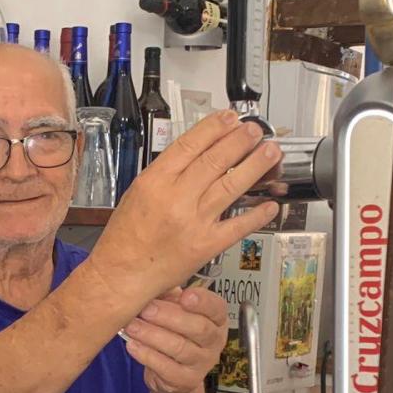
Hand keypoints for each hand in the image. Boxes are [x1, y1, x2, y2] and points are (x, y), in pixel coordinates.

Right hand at [85, 110, 282, 302]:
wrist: (122, 273)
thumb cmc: (126, 237)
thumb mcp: (137, 192)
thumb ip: (166, 173)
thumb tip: (198, 153)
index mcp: (155, 182)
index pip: (191, 145)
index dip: (215, 128)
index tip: (230, 118)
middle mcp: (176, 199)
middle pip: (216, 160)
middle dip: (241, 141)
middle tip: (256, 131)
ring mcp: (194, 222)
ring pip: (232, 187)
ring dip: (255, 167)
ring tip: (270, 153)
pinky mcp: (206, 246)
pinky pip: (238, 226)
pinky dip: (257, 214)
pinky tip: (270, 204)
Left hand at [124, 287, 226, 392]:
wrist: (173, 376)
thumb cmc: (175, 335)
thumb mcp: (175, 312)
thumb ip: (169, 298)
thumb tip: (153, 284)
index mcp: (216, 319)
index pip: (217, 308)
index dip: (202, 301)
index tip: (184, 295)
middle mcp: (214, 341)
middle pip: (198, 328)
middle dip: (168, 316)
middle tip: (145, 309)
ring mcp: (202, 363)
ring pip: (179, 348)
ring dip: (152, 335)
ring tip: (131, 326)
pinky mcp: (186, 380)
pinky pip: (166, 368)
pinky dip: (147, 355)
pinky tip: (132, 345)